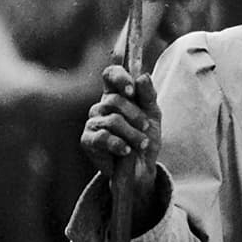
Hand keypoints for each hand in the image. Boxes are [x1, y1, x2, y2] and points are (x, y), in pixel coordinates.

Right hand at [82, 64, 160, 187]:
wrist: (142, 168)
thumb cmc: (145, 137)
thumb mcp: (153, 115)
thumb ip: (148, 95)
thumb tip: (143, 76)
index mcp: (116, 94)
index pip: (110, 74)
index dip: (120, 78)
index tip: (131, 90)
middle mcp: (101, 105)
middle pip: (115, 100)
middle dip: (136, 115)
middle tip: (145, 128)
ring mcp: (93, 122)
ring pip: (113, 120)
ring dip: (133, 134)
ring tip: (142, 144)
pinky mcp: (87, 140)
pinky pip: (103, 137)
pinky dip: (119, 145)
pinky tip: (127, 151)